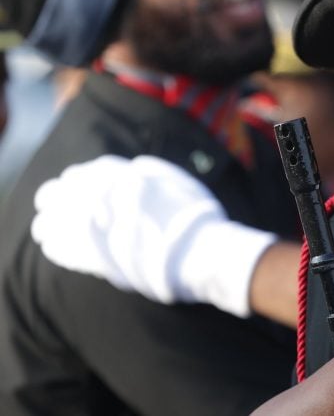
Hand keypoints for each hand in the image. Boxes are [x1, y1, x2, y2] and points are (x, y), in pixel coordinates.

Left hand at [31, 155, 276, 316]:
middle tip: (56, 212)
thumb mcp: (175, 178)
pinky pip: (56, 248)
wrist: (197, 250)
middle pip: (54, 193)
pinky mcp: (87, 254)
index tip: (76, 193)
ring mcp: (90, 224)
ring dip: (49, 225)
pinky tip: (56, 248)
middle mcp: (96, 194)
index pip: (78, 174)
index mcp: (116, 174)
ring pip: (48, 222)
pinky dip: (55, 247)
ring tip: (50, 232)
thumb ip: (150, 169)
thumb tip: (134, 167)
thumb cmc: (193, 214)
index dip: (74, 184)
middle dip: (53, 201)